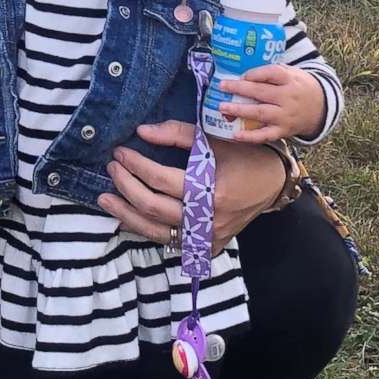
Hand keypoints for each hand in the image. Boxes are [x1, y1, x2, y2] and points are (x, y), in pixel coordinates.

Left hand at [101, 118, 289, 253]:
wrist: (273, 184)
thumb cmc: (245, 156)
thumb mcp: (215, 138)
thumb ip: (177, 134)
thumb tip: (141, 131)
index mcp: (213, 192)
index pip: (161, 180)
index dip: (136, 165)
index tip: (120, 152)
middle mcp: (209, 220)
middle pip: (153, 207)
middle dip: (126, 187)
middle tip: (112, 169)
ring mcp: (207, 238)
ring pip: (155, 232)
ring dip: (126, 214)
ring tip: (105, 199)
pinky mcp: (206, 246)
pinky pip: (168, 241)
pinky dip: (145, 228)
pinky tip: (128, 216)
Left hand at [216, 63, 329, 144]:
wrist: (321, 107)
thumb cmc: (298, 86)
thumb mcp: (292, 73)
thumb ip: (271, 72)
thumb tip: (243, 72)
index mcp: (290, 80)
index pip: (271, 73)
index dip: (255, 74)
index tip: (241, 75)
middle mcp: (288, 97)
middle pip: (262, 92)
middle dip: (240, 89)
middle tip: (222, 86)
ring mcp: (285, 115)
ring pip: (261, 113)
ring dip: (240, 110)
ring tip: (223, 107)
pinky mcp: (284, 130)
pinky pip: (266, 135)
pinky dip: (251, 137)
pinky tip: (236, 135)